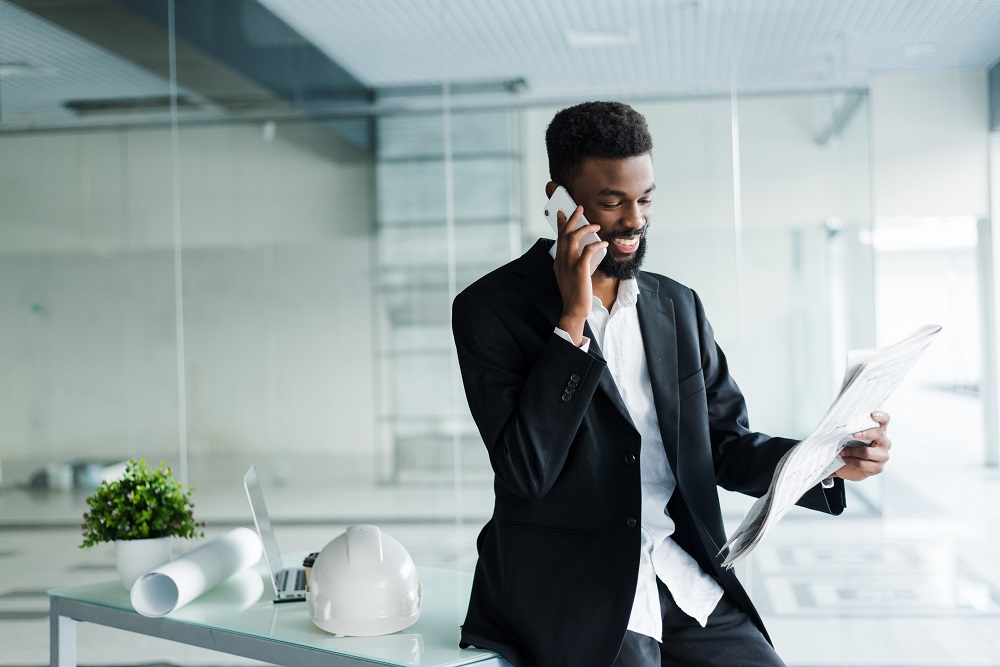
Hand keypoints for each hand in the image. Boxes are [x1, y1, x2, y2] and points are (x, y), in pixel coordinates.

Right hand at [553, 207, 606, 344]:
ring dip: (585, 228)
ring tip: (596, 226)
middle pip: (565, 233)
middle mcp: (562, 260)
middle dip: (572, 218)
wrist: (574, 309)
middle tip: (579, 208)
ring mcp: (569, 264)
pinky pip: (587, 250)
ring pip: (573, 237)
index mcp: (558, 261)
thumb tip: (582, 252)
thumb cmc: (574, 294)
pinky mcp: (579, 269)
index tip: (561, 213)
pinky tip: (604, 243)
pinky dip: (597, 244)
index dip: (560, 224)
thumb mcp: (568, 275)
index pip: (558, 238)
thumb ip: (571, 263)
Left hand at [834, 411, 890, 481]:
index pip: (885, 420)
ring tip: (842, 451)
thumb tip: (837, 414)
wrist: (846, 466)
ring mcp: (883, 456)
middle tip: (853, 434)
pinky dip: (851, 461)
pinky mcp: (878, 468)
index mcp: (879, 430)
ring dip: (851, 451)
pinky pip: (863, 464)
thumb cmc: (850, 447)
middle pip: (878, 434)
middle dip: (864, 434)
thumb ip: (848, 425)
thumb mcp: (848, 435)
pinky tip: (845, 459)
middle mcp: (884, 442)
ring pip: (867, 452)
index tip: (872, 414)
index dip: (881, 416)